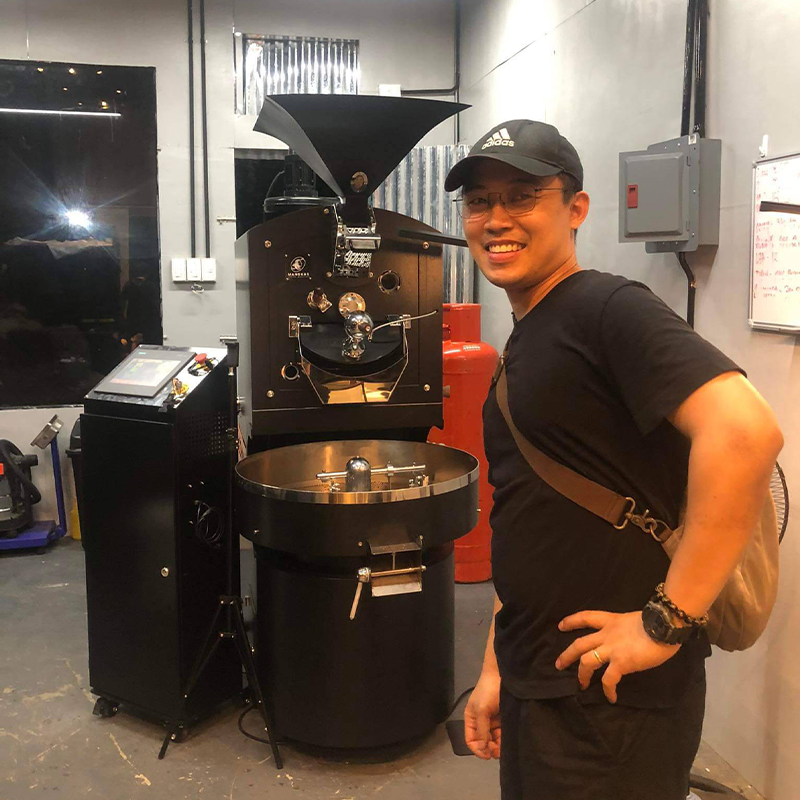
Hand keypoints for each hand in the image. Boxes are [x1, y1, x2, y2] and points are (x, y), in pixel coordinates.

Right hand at [464, 672, 501, 759]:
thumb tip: (483, 748)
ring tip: (503, 748)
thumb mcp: (481, 710)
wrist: (502, 676)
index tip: (487, 755)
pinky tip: (507, 741)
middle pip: (483, 741)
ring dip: (497, 746)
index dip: (477, 749)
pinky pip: (502, 734)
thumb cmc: (488, 692)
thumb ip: (481, 730)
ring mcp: (492, 721)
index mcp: (471, 719)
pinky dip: (503, 740)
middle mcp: (480, 722)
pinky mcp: (503, 719)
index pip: (470, 740)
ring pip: (493, 739)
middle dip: (489, 748)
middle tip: (497, 752)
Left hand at [554, 610, 680, 703]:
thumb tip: (628, 639)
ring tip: (581, 684)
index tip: (560, 626)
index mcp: (610, 621)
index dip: (572, 621)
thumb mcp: (633, 620)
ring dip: (581, 674)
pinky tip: (611, 697)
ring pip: (586, 661)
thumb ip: (624, 630)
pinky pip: (609, 679)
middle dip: (567, 655)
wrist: (664, 625)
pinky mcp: (621, 663)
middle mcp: (606, 634)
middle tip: (558, 664)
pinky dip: (608, 690)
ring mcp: (612, 649)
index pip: (586, 617)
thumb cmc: (656, 621)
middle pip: (579, 644)